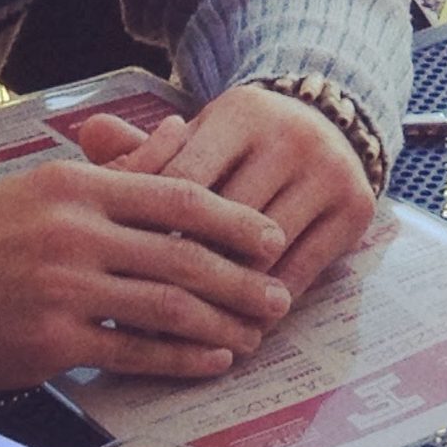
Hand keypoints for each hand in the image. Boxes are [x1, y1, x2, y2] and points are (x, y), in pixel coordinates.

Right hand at [0, 159, 292, 394]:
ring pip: (165, 306)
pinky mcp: (48, 343)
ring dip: (221, 323)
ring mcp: (61, 289)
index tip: (272, 238)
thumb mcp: (48, 185)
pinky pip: (132, 350)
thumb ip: (121, 167)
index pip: (179, 196)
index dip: (234, 220)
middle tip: (280, 296)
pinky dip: (179, 357)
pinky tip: (211, 360)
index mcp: (79, 186)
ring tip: (256, 332)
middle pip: (182, 255)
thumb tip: (184, 134)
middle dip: (242, 279)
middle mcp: (74, 232)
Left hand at [77, 82, 376, 298]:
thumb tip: (90, 132)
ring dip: (224, 299)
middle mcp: (291, 137)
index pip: (183, 180)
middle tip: (139, 316)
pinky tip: (237, 328)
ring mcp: (329, 172)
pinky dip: (267, 303)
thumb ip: (149, 148)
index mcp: (243, 113)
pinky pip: (304, 271)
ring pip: (263, 253)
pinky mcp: (355, 208)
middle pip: (224, 221)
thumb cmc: (246, 142)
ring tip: (183, 334)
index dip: (147, 229)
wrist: (333, 122)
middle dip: (180, 272)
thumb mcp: (203, 135)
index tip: (114, 273)